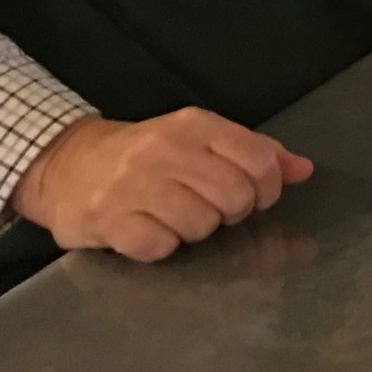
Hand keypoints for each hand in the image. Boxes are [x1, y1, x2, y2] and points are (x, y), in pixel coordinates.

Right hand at [12, 109, 313, 261]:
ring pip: (202, 226)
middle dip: (230, 212)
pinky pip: (161, 247)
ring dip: (193, 230)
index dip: (267, 190)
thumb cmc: (145, 154)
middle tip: (207, 207)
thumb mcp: (201, 139)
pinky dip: (160, 246)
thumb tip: (304, 170)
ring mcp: (132, 184)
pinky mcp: (106, 219)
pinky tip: (146, 229)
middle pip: (236, 198)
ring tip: (172, 216)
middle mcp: (164, 149)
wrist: (66, 164)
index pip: (261, 163)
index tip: (251, 196)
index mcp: (194, 124)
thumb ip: (255, 152)